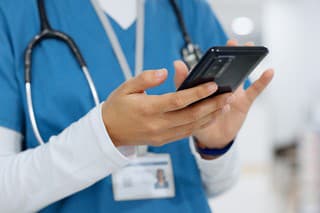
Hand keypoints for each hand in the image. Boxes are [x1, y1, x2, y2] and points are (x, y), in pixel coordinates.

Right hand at [102, 68, 231, 146]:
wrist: (108, 132)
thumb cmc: (117, 107)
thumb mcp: (126, 87)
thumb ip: (146, 78)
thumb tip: (166, 72)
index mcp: (147, 108)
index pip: (178, 101)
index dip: (197, 93)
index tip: (213, 85)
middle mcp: (157, 124)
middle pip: (190, 115)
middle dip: (212, 105)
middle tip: (228, 95)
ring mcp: (161, 135)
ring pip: (191, 126)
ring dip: (210, 116)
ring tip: (225, 105)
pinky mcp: (163, 140)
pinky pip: (186, 133)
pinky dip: (200, 125)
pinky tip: (210, 117)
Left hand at [174, 40, 273, 148]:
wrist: (210, 138)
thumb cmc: (197, 118)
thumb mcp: (187, 101)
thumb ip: (182, 82)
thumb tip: (176, 63)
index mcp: (208, 83)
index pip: (211, 66)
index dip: (214, 57)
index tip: (218, 48)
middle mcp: (221, 85)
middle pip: (228, 67)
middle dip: (231, 53)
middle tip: (233, 42)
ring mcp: (234, 92)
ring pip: (242, 74)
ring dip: (246, 61)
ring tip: (250, 47)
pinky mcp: (243, 102)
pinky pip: (254, 90)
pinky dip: (262, 81)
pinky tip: (269, 71)